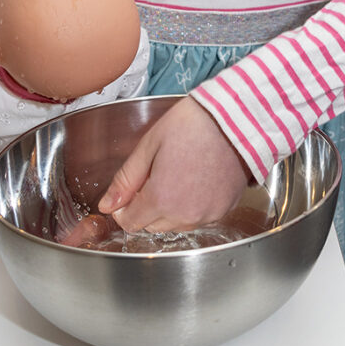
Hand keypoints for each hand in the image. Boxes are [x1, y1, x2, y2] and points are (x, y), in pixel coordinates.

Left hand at [97, 96, 249, 231]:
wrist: (237, 119)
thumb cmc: (194, 125)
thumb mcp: (149, 145)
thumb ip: (126, 179)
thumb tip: (107, 205)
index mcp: (161, 199)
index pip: (131, 223)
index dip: (124, 209)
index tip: (129, 193)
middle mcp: (185, 214)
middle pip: (153, 226)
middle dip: (146, 207)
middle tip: (154, 177)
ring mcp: (208, 214)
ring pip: (177, 225)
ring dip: (170, 209)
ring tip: (178, 176)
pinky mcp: (225, 209)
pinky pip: (200, 218)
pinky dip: (193, 206)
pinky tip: (196, 181)